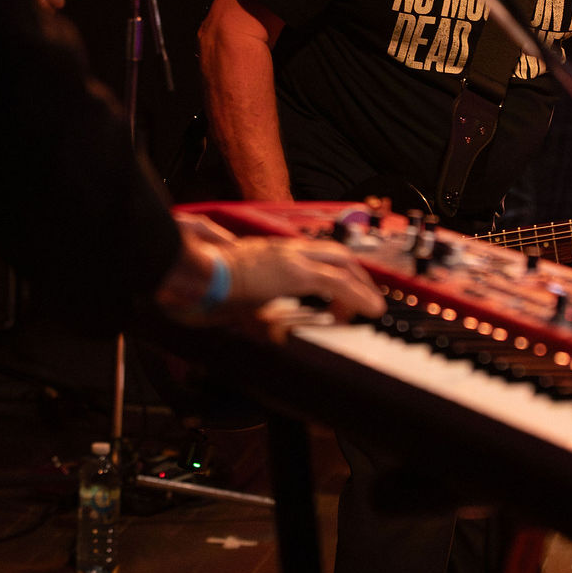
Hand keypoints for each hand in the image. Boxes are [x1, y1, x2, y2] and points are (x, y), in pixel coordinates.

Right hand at [173, 214, 383, 326]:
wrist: (200, 274)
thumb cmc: (210, 283)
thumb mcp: (238, 294)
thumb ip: (254, 303)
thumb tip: (263, 323)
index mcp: (275, 253)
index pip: (315, 256)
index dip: (335, 272)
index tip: (342, 294)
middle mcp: (287, 249)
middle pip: (336, 254)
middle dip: (356, 275)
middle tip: (365, 298)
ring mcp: (292, 257)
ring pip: (342, 265)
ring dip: (360, 286)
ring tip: (371, 307)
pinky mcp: (296, 273)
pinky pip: (337, 283)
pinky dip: (358, 295)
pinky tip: (371, 309)